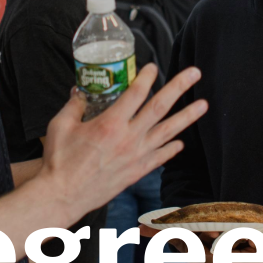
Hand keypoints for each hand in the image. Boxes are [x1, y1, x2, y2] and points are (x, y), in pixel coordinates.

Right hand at [35, 65, 206, 220]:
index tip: (153, 66)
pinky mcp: (136, 172)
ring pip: (168, 132)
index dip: (147, 77)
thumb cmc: (59, 161)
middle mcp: (128, 138)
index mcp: (110, 123)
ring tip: (203, 105)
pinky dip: (172, 148)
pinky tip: (181, 142)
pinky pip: (160, 157)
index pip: (136, 93)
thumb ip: (74, 106)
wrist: (62, 195)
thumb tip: (80, 92)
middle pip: (160, 107)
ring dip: (187, 117)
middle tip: (195, 73)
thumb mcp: (61, 125)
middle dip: (179, 87)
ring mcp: (136, 156)